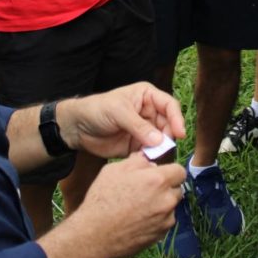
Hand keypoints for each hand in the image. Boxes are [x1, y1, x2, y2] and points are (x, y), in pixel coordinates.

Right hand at [40, 153, 184, 257]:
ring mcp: (165, 219)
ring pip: (171, 206)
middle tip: (148, 190)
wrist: (94, 235)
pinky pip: (165, 222)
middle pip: (177, 189)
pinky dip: (157, 219)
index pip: (179, 171)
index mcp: (157, 180)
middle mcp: (166, 200)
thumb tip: (150, 162)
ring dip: (162, 204)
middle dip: (166, 187)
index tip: (161, 174)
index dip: (170, 171)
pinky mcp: (161, 235)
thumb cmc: (102, 200)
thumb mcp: (114, 170)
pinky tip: (139, 219)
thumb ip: (137, 162)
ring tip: (140, 206)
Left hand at [58, 82, 186, 159]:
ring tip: (152, 155)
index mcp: (147, 96)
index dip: (176, 119)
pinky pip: (150, 152)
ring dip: (160, 149)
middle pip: (168, 125)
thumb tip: (159, 140)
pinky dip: (150, 157)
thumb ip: (139, 126)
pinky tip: (144, 160)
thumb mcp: (118, 112)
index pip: (169, 105)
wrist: (77, 128)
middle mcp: (149, 112)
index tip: (179, 133)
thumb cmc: (96, 110)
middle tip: (163, 148)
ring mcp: (144, 129)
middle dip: (168, 136)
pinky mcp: (137, 145)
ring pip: (161, 140)